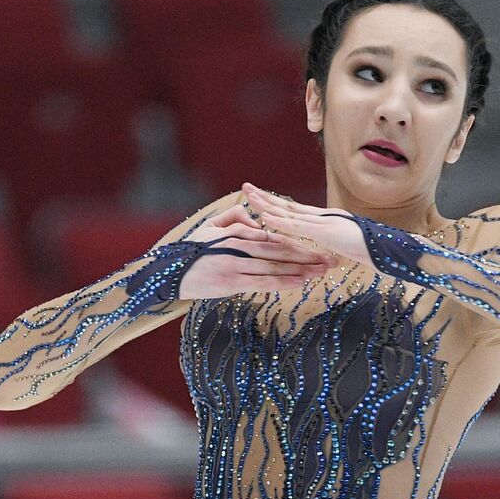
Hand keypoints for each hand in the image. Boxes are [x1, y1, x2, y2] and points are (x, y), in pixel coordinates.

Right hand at [177, 194, 336, 297]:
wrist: (168, 273)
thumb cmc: (191, 250)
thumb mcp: (211, 226)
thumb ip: (235, 216)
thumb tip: (256, 218)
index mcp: (237, 233)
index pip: (274, 238)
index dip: (299, 243)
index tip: (318, 247)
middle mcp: (239, 248)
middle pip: (281, 252)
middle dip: (308, 256)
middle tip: (331, 260)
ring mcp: (236, 265)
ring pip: (276, 266)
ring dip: (301, 269)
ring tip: (322, 272)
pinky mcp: (231, 283)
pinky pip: (262, 282)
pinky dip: (283, 281)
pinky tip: (300, 282)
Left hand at [242, 182, 371, 265]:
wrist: (383, 249)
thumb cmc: (368, 249)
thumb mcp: (345, 246)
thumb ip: (332, 245)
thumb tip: (326, 253)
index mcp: (322, 220)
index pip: (293, 211)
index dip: (275, 203)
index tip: (258, 197)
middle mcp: (319, 217)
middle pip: (287, 206)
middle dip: (265, 197)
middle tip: (245, 187)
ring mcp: (321, 222)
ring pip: (288, 212)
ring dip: (267, 204)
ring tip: (248, 197)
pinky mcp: (324, 231)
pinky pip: (297, 226)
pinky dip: (280, 222)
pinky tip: (265, 218)